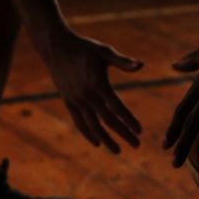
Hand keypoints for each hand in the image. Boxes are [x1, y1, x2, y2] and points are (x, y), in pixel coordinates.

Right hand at [38, 30, 143, 153]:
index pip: (117, 107)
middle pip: (108, 120)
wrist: (56, 47)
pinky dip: (88, 133)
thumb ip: (123, 61)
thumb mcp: (105, 51)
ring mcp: (76, 100)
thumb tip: (141, 65)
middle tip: (136, 145)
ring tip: (117, 151)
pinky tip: (97, 143)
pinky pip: (79, 121)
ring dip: (106, 139)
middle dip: (123, 134)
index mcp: (98, 83)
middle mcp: (87, 95)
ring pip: (93, 125)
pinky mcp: (68, 101)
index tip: (139, 131)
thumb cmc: (84, 47)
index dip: (129, 120)